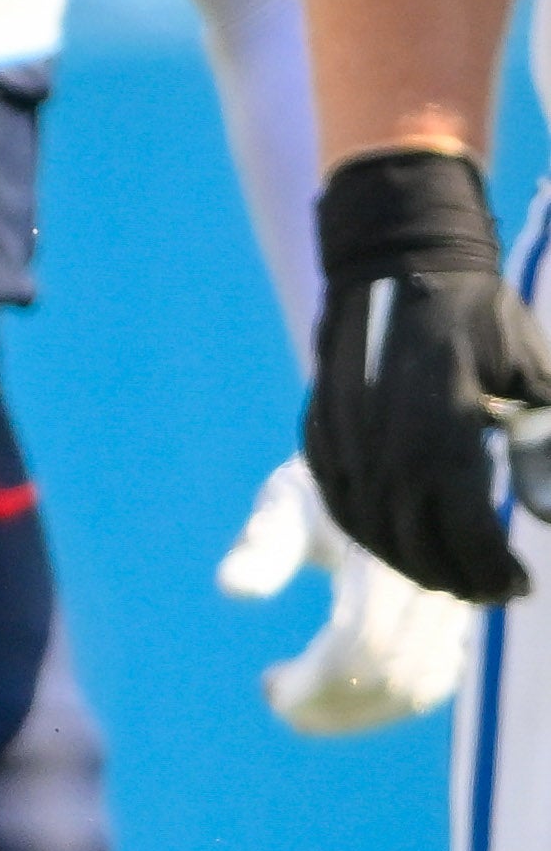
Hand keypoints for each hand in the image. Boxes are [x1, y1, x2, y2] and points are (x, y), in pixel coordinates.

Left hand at [219, 455, 472, 733]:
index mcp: (388, 555)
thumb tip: (233, 589)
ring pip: (419, 685)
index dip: (317, 682)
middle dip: (336, 706)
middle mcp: (432, 583)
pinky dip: (388, 702)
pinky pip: (434, 678)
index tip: (269, 690)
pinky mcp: (457, 619)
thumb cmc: (326, 485)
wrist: (389, 465)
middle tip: (283, 708)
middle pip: (393, 673)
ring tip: (303, 707)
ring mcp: (453, 603)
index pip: (364, 641)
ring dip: (359, 712)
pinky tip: (342, 697)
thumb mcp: (289, 500)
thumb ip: (266, 542)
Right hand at [307, 149, 550, 601]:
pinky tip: (398, 539)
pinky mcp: (322, 430)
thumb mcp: (534, 372)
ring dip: (413, 564)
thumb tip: (550, 508)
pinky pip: (341, 502)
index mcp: (442, 435)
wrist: (396, 260)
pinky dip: (370, 533)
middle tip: (491, 590)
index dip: (494, 574)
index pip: (466, 536)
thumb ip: (547, 440)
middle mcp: (386, 447)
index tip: (520, 586)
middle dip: (458, 581)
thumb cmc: (476, 314)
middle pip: (418, 547)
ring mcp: (347, 439)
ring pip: (374, 531)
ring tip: (449, 573)